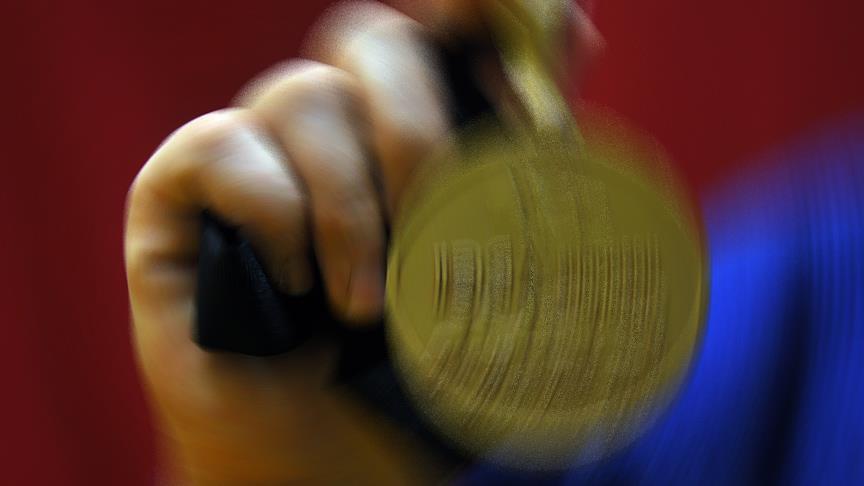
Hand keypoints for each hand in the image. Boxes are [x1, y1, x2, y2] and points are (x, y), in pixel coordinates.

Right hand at [124, 2, 600, 483]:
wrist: (333, 466)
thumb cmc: (414, 382)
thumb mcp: (503, 283)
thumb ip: (531, 165)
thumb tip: (583, 36)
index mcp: (410, 140)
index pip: (435, 30)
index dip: (469, 10)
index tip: (510, 41)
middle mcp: (336, 135)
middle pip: (369, 42)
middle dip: (412, 126)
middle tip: (431, 219)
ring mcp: (259, 159)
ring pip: (301, 96)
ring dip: (347, 205)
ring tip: (364, 306)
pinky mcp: (182, 199)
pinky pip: (217, 146)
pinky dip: (268, 210)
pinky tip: (290, 284)